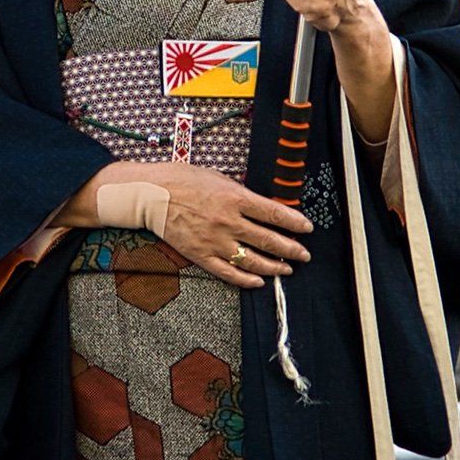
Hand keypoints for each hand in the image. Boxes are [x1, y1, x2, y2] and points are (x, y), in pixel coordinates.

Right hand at [148, 161, 312, 289]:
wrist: (152, 194)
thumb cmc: (184, 179)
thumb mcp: (218, 178)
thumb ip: (241, 193)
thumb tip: (263, 206)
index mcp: (235, 198)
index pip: (274, 214)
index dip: (294, 223)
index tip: (307, 228)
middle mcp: (229, 222)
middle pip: (268, 240)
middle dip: (291, 249)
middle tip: (304, 254)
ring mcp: (215, 241)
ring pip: (252, 261)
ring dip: (274, 267)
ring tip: (287, 269)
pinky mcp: (201, 255)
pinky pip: (228, 272)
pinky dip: (246, 279)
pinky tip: (259, 281)